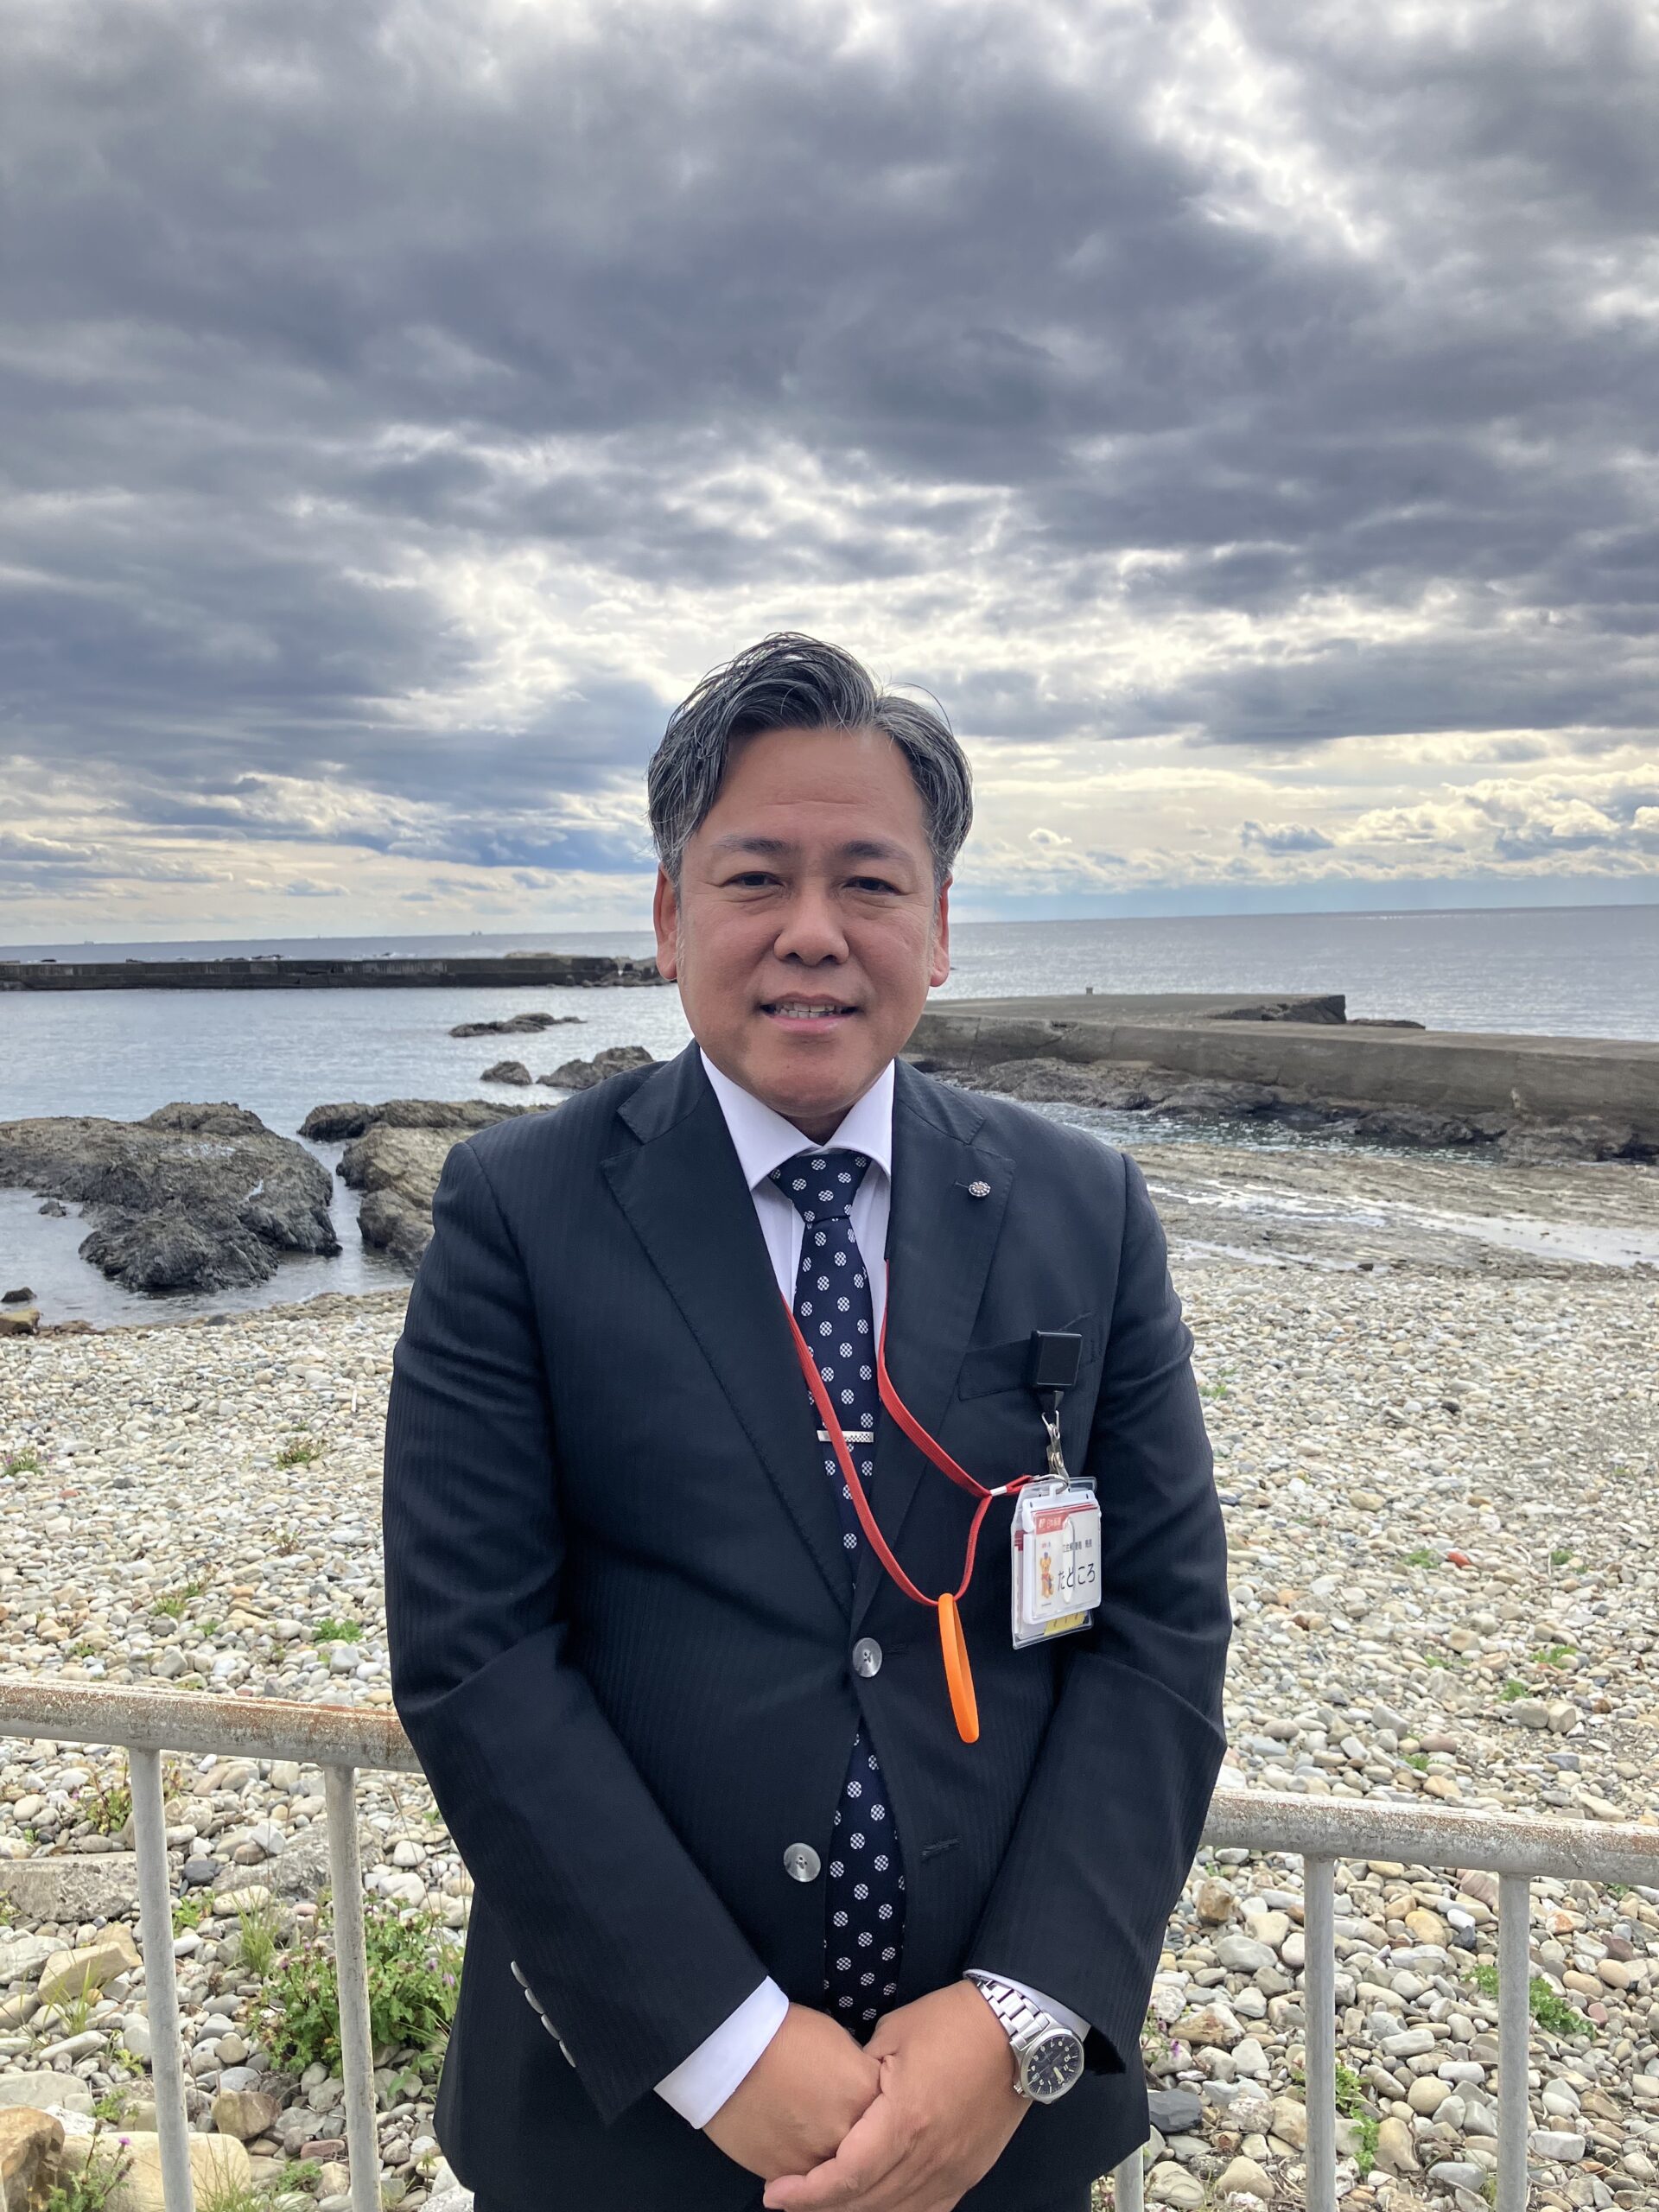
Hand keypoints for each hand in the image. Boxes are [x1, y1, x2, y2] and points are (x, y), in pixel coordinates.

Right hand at [704, 2002, 882, 2180]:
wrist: (731, 2050)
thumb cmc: (784, 2033)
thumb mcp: (837, 2041)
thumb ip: (857, 2075)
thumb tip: (860, 2092)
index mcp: (865, 2094)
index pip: (888, 2112)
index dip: (879, 2107)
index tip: (868, 2102)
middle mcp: (848, 2133)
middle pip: (866, 2148)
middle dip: (860, 2140)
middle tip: (841, 2127)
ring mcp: (817, 2158)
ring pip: (838, 2175)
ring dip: (833, 2163)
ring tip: (821, 2144)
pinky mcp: (786, 2174)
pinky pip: (806, 2185)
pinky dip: (806, 2177)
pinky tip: (801, 2161)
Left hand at [761, 1982, 1028, 2211]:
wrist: (1016, 2031)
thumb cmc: (951, 2022)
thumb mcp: (892, 2034)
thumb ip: (859, 2076)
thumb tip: (835, 2101)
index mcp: (905, 2121)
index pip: (846, 2176)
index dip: (807, 2193)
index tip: (775, 2193)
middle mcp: (928, 2157)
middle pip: (865, 2203)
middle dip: (820, 2207)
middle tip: (788, 2200)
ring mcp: (952, 2172)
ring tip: (822, 2205)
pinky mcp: (968, 2175)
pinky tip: (873, 2209)